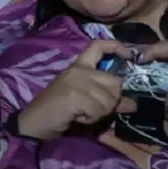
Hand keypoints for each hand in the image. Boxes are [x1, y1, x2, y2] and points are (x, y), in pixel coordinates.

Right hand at [16, 39, 138, 140]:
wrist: (34, 123)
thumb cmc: (58, 111)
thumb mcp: (87, 102)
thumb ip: (108, 100)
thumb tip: (133, 104)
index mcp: (78, 67)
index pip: (98, 46)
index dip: (117, 47)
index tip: (129, 56)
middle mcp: (78, 70)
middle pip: (114, 81)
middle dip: (112, 100)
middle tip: (96, 110)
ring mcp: (76, 81)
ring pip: (109, 98)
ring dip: (101, 112)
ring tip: (84, 114)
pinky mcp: (74, 95)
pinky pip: (98, 109)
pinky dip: (92, 118)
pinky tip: (79, 118)